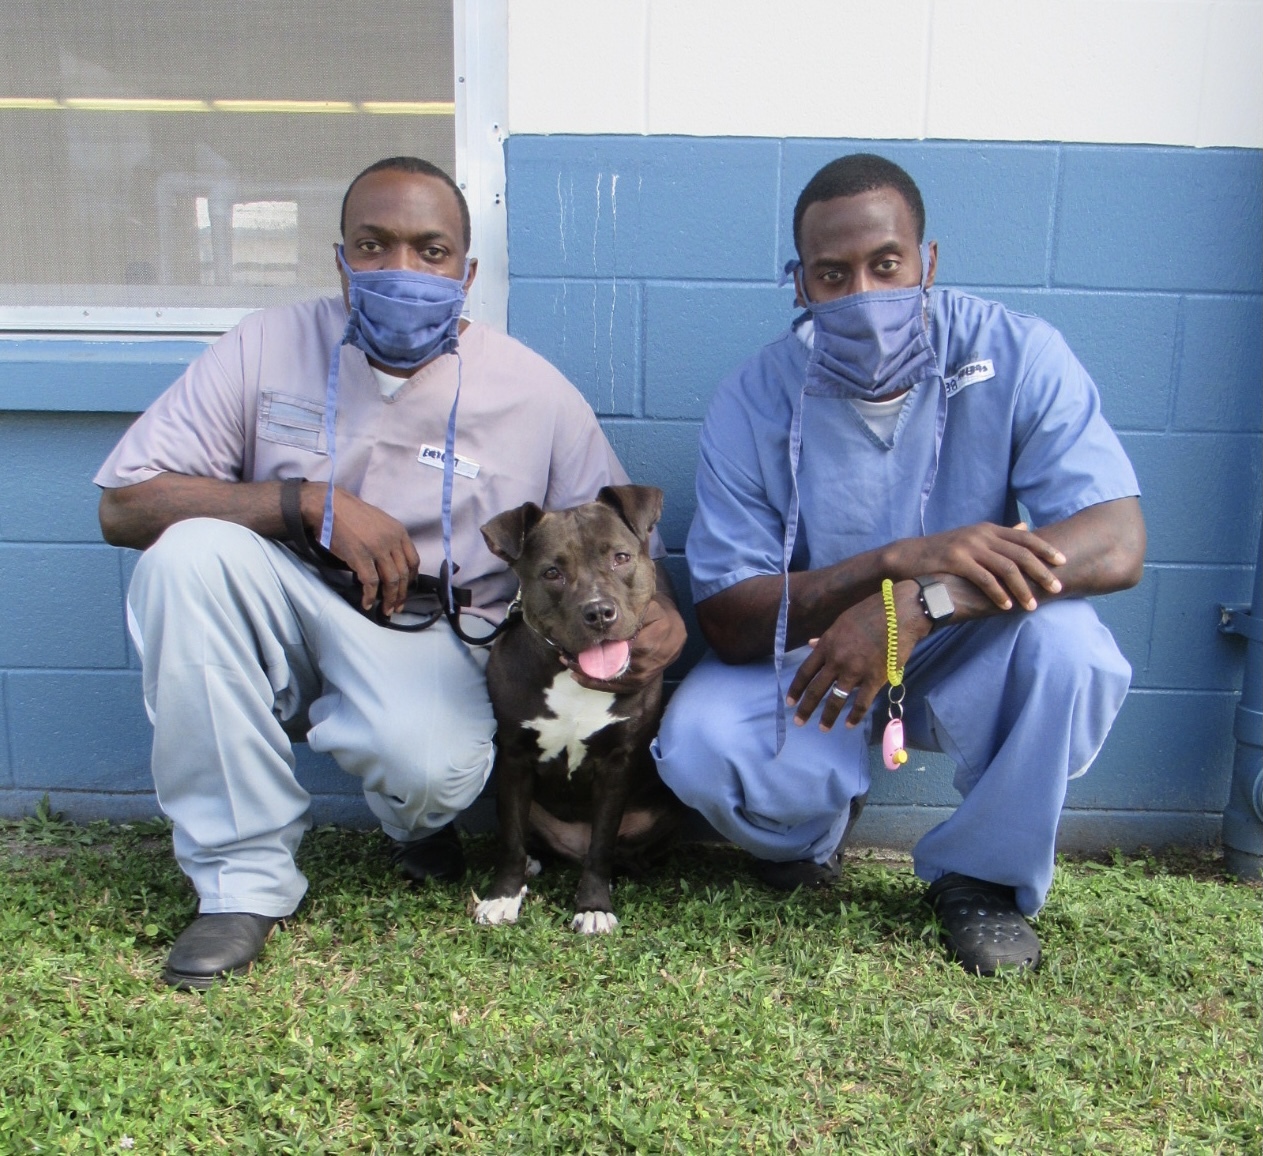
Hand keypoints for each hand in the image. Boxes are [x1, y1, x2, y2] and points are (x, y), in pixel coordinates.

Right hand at [306, 485, 419, 614]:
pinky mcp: (361, 557)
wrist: (329, 506)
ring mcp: (377, 549)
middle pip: (404, 574)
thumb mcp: (380, 523)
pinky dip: (370, 596)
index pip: (413, 560)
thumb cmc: (351, 515)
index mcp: (399, 532)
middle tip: (398, 607)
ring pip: (391, 581)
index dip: (411, 579)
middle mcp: (392, 541)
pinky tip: (367, 604)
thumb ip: (390, 540)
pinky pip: (371, 582)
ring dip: (389, 599)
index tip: (406, 590)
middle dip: (402, 594)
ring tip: (386, 610)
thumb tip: (391, 563)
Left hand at [562, 593, 686, 692]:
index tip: (579, 643)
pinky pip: (614, 687)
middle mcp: (646, 664)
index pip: (617, 649)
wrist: (675, 632)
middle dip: (587, 661)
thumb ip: (631, 609)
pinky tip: (578, 676)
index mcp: (649, 642)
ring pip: (610, 679)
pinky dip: (595, 683)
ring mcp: (642, 677)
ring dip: (586, 673)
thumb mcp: (649, 607)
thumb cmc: (659, 616)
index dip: (596, 648)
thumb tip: (608, 609)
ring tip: (568, 662)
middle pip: (610, 666)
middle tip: (565, 654)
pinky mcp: (639, 684)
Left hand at [785, 582, 925, 731]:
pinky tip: (849, 725)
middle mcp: (836, 660)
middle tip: (798, 721)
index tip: (789, 701)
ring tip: (822, 728)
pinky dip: (854, 716)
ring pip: (836, 700)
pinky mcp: (875, 679)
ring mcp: (855, 671)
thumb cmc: (870, 613)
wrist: (898, 613)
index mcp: (827, 645)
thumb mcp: (842, 622)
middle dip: (805, 708)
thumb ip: (826, 637)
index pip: (805, 672)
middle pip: (816, 689)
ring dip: (828, 716)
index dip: (796, 688)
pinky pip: (861, 703)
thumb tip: (811, 644)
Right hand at [887, 521, 1064, 611]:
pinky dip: (998, 593)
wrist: (907, 556)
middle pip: (1020, 553)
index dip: (1045, 549)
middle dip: (1041, 572)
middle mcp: (981, 535)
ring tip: (1032, 605)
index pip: (1024, 538)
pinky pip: (984, 579)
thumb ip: (998, 536)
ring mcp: (968, 547)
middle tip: (1056, 588)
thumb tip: (1025, 528)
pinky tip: (1006, 606)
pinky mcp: (956, 561)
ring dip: (1022, 588)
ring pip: (1005, 567)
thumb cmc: (942, 552)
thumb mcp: (972, 538)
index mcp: (987, 529)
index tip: (1063, 562)